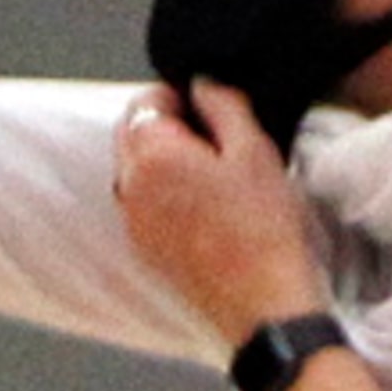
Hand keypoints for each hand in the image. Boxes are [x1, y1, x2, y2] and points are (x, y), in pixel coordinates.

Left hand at [114, 78, 330, 344]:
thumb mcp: (254, 150)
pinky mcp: (145, 250)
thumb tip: (201, 83)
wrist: (263, 307)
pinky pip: (144, 205)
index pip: (145, 100)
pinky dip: (165, 195)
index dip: (180, 96)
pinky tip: (208, 209)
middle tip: (217, 140)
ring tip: (216, 176)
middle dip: (167, 126)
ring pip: (136, 170)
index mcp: (150, 155)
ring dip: (165, 161)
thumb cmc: (263, 229)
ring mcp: (133, 223)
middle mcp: (129, 188)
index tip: (211, 108)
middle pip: (133, 134)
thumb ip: (222, 104)